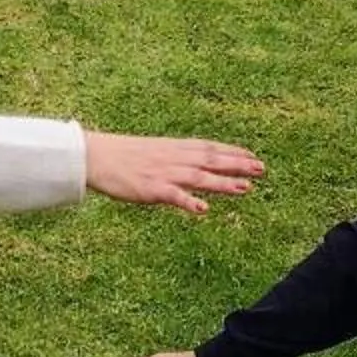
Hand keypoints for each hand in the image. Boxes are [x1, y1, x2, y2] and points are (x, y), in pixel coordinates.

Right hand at [81, 131, 263, 214]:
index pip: (209, 148)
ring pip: (199, 177)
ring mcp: (164, 173)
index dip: (232, 152)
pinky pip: (173, 196)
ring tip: (245, 189)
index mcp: (174, 148)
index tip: (253, 156)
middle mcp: (174, 158)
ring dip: (223, 183)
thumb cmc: (121, 156)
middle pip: (211, 160)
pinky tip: (204, 209)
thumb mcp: (153, 152)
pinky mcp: (151, 188)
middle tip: (262, 169)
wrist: (94, 156)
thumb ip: (174, 159)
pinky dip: (189, 201)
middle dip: (237, 164)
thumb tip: (190, 166)